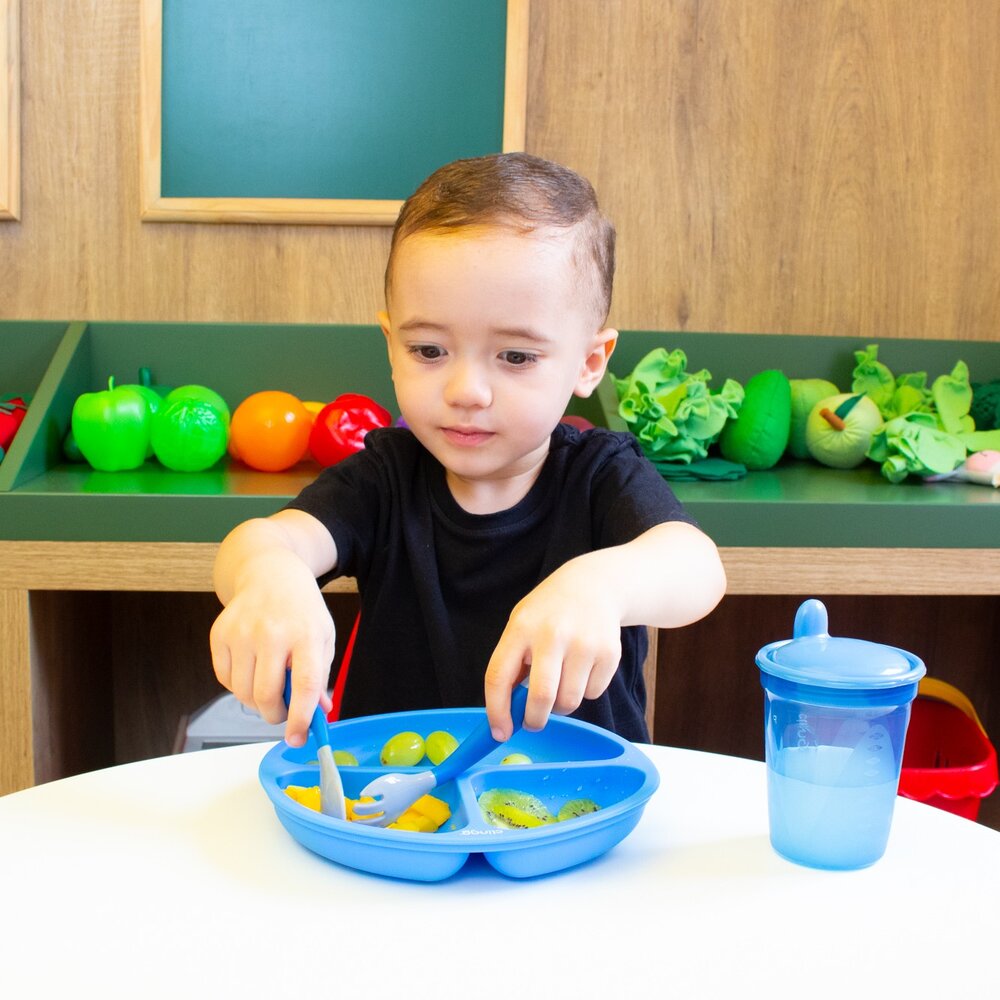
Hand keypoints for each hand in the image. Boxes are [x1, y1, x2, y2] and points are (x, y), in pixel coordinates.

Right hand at [210, 550, 334, 747]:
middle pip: (266, 696)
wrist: (270, 573)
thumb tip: (317, 714)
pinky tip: (252, 669)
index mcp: (306, 634)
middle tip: (282, 712)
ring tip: (269, 685)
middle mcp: (272, 632)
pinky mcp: (219, 634)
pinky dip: (239, 686)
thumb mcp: (323, 636)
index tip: (297, 738)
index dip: (300, 719)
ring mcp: (242, 632)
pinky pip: (225, 680)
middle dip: (275, 715)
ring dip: (257, 702)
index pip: (304, 686)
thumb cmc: (301, 609)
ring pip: (243, 693)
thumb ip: (320, 676)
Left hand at [483, 558, 621, 740]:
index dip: (497, 711)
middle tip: (533, 722)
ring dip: (561, 705)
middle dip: (534, 720)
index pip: (499, 677)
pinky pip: (592, 694)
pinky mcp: (609, 653)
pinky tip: (582, 667)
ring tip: (560, 683)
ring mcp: (584, 643)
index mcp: (521, 628)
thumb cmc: (549, 612)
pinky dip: (584, 691)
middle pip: (542, 697)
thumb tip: (508, 713)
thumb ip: (513, 663)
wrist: (594, 584)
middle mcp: (552, 634)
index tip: (499, 732)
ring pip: (569, 701)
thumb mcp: (521, 624)